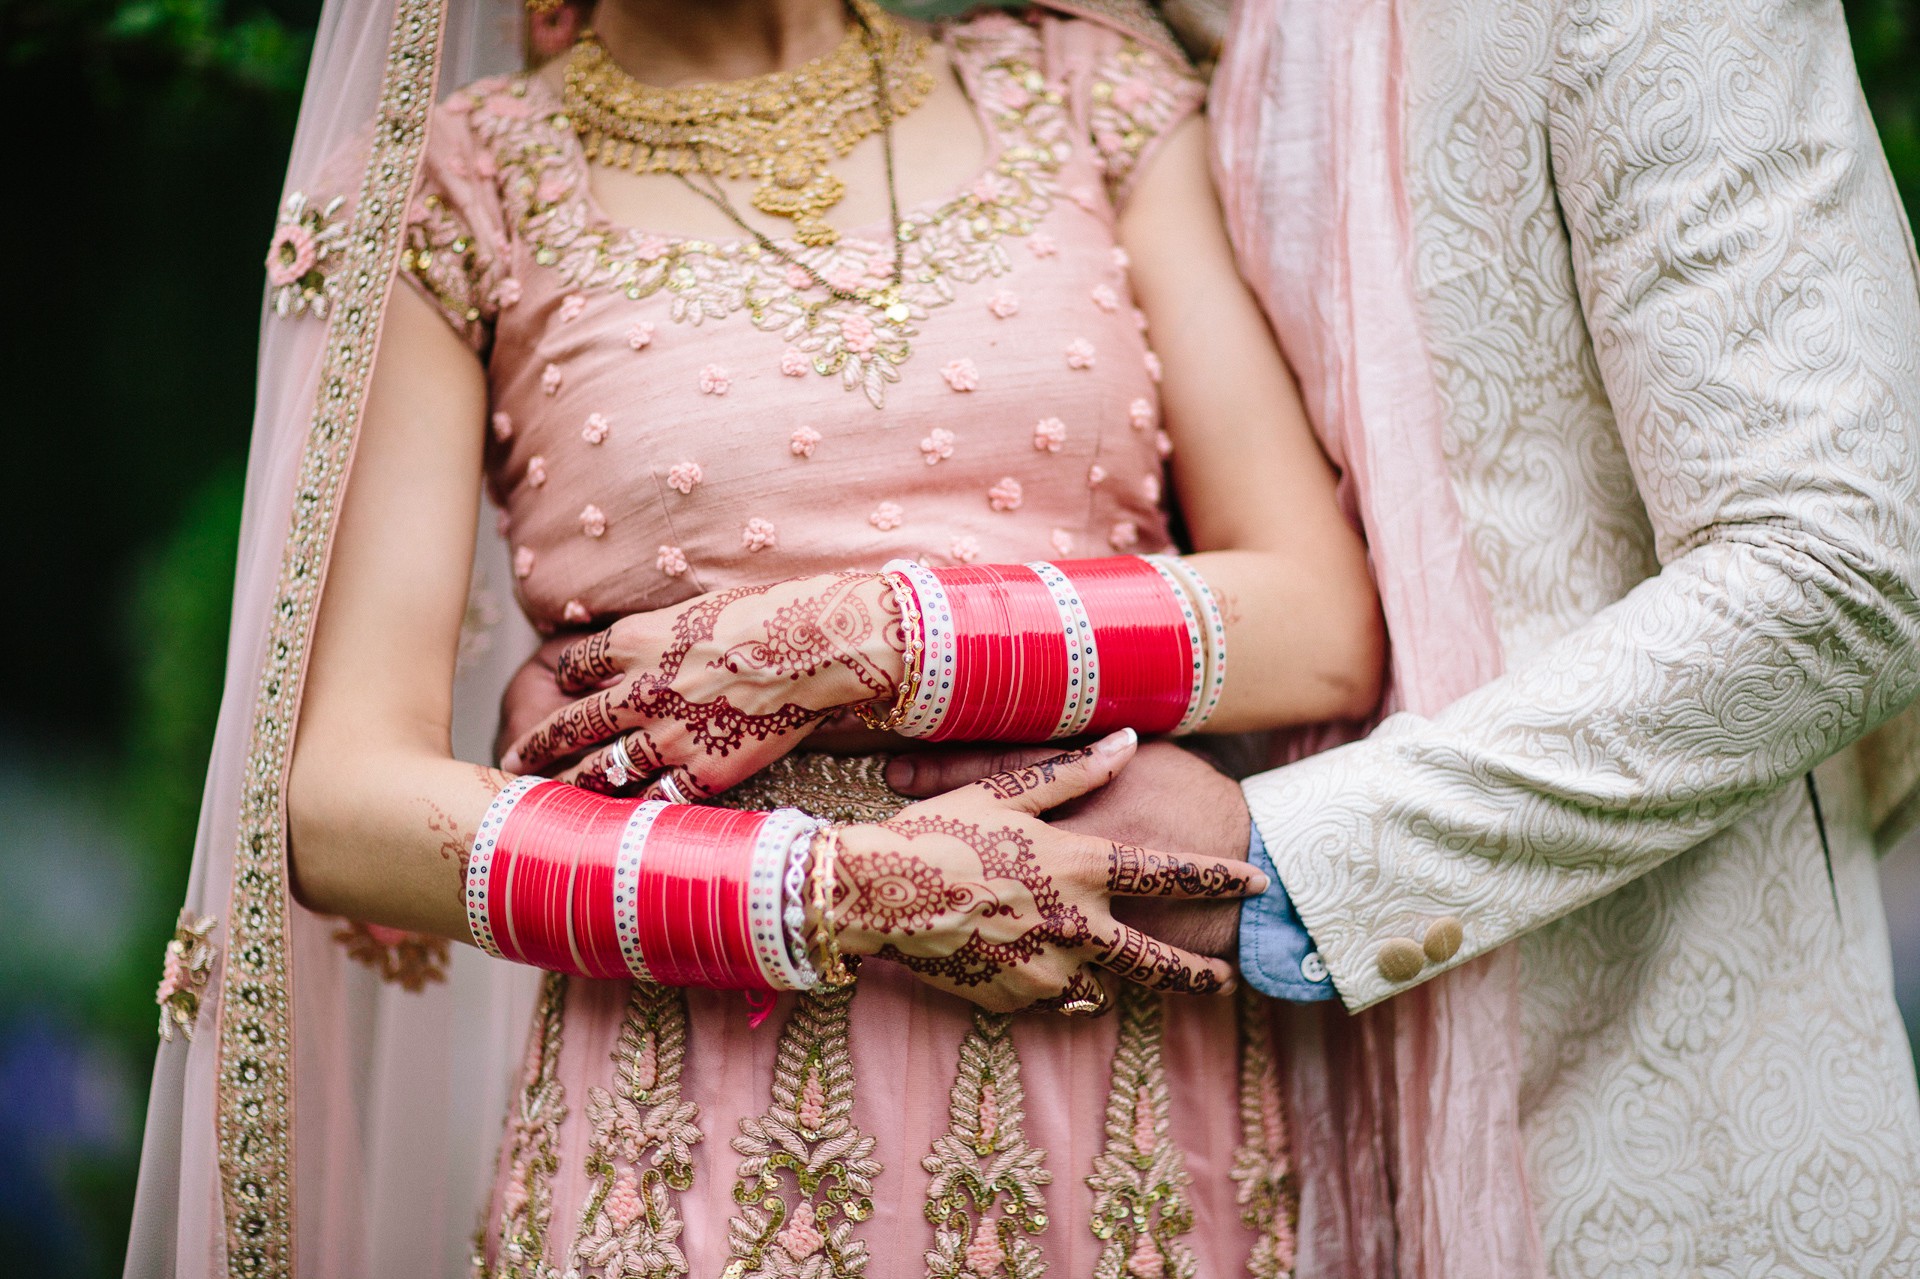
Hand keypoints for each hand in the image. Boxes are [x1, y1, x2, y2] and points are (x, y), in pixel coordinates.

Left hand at [500, 572, 904, 799]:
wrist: (813, 645)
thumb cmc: (767, 612)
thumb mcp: (696, 606)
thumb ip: (662, 634)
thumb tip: (645, 647)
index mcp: (633, 641)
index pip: (575, 665)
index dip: (565, 678)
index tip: (561, 688)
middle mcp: (640, 691)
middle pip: (571, 725)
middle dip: (536, 746)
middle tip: (511, 763)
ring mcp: (671, 736)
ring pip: (603, 770)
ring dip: (571, 787)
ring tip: (545, 804)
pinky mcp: (707, 770)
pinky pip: (658, 801)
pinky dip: (634, 815)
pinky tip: (616, 829)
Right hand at [831, 731, 1264, 1013]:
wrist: (874, 894)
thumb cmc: (936, 834)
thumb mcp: (1004, 793)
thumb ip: (1073, 772)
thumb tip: (1126, 741)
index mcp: (1079, 866)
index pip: (1170, 874)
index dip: (1218, 877)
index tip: (1256, 879)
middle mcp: (1075, 925)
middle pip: (1156, 961)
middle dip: (1197, 973)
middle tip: (1224, 979)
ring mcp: (1047, 969)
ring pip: (1103, 981)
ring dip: (1112, 974)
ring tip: (1119, 971)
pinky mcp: (1016, 998)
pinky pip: (1057, 996)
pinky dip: (1062, 984)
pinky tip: (1047, 968)